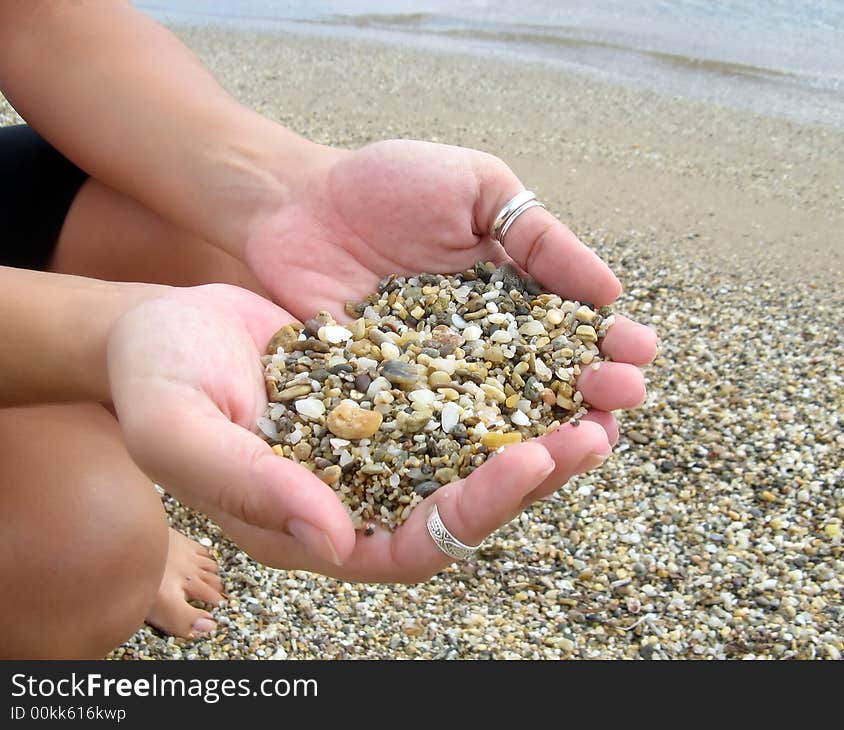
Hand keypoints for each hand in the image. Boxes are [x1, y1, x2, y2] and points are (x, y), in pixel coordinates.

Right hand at [105, 283, 638, 581]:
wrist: (160, 323)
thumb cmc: (155, 378)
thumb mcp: (181, 428)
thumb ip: (248, 485)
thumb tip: (333, 537)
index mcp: (314, 525)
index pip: (411, 545)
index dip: (472, 512)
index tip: (527, 461)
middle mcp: (358, 495)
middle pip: (461, 505)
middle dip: (532, 474)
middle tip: (594, 433)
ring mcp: (379, 445)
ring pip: (473, 453)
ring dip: (537, 428)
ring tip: (595, 396)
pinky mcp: (391, 395)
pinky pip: (460, 398)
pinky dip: (505, 382)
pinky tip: (546, 350)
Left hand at [243, 139, 655, 448]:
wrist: (291, 206)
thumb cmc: (385, 185)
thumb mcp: (476, 187)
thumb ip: (539, 235)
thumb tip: (611, 291)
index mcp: (512, 297)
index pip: (574, 331)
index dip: (609, 344)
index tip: (637, 352)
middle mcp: (482, 349)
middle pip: (549, 385)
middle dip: (593, 395)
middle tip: (620, 399)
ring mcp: (437, 382)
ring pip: (503, 421)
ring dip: (551, 434)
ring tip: (588, 441)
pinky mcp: (390, 407)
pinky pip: (437, 436)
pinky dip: (473, 453)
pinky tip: (508, 463)